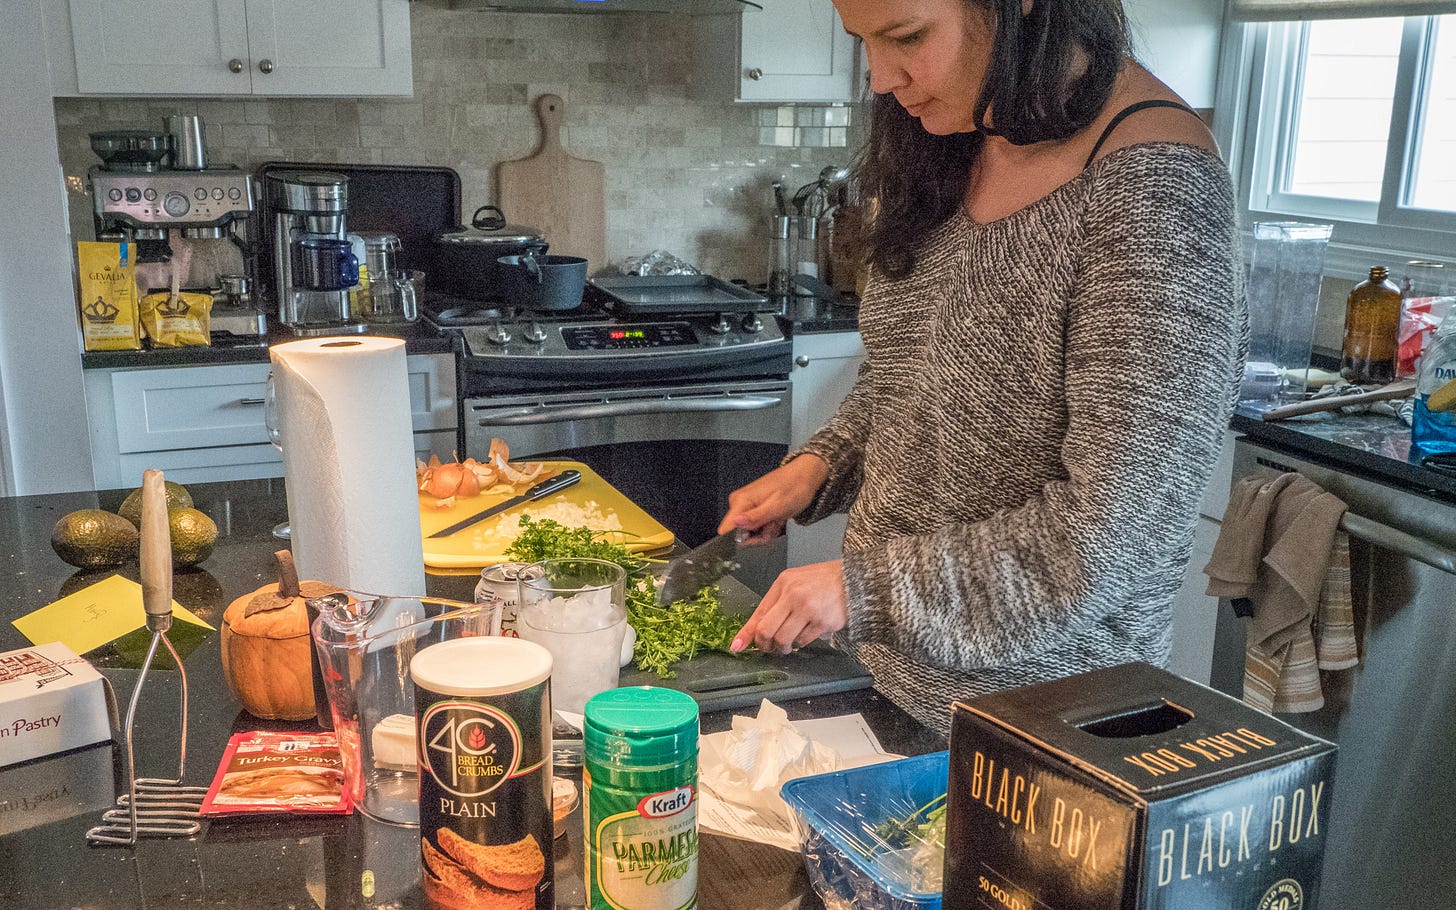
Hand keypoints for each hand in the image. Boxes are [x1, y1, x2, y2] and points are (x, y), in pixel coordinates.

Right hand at [718, 455, 828, 544]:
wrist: (804, 477)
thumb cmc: (794, 486)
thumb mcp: (777, 505)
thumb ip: (756, 517)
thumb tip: (737, 523)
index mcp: (741, 500)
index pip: (726, 529)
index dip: (740, 539)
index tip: (757, 537)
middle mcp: (740, 503)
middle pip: (739, 534)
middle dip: (758, 536)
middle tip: (773, 525)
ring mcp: (747, 506)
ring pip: (749, 533)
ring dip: (765, 531)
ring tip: (776, 519)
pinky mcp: (754, 509)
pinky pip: (756, 527)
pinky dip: (768, 527)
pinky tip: (776, 519)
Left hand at [730, 560, 846, 655]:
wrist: (854, 581)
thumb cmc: (823, 582)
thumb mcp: (795, 583)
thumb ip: (777, 603)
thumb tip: (757, 629)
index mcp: (783, 583)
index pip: (758, 612)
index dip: (746, 633)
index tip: (737, 646)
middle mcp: (793, 595)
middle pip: (766, 630)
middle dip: (764, 645)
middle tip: (768, 648)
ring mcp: (808, 609)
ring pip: (783, 640)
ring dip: (783, 647)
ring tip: (788, 644)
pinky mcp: (822, 622)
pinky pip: (802, 642)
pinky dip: (801, 644)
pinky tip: (804, 635)